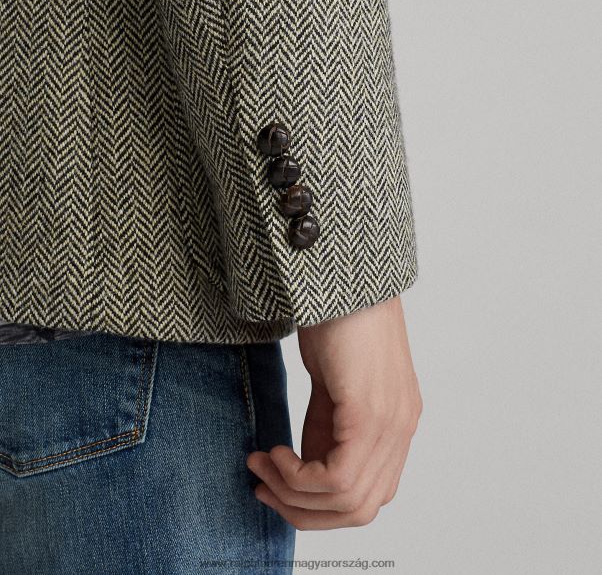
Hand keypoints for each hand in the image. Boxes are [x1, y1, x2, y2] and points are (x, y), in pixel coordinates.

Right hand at [246, 296, 421, 529]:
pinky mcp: (370, 410)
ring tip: (262, 464)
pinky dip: (297, 477)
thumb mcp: (330, 385)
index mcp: (396, 422)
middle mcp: (402, 427)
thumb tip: (305, 468)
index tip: (275, 487)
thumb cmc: (334, 316)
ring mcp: (391, 421)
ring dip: (293, 495)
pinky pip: (338, 478)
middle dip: (302, 510)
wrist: (340, 269)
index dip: (319, 507)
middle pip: (360, 509)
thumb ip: (327, 427)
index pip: (367, 496)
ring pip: (349, 501)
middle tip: (262, 484)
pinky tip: (274, 451)